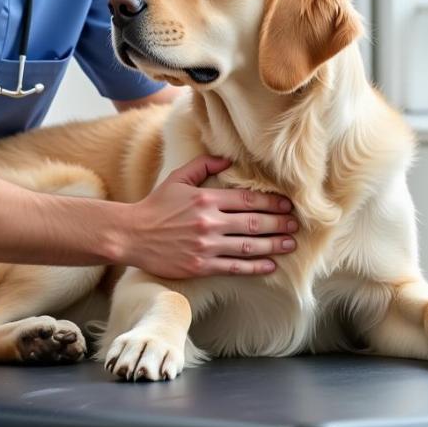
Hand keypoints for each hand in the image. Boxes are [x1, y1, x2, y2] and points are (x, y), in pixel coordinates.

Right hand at [124, 155, 296, 278]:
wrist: (131, 235)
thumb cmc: (155, 205)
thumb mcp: (177, 178)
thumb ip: (203, 165)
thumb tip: (228, 159)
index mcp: (205, 199)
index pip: (247, 201)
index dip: (271, 203)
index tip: (287, 205)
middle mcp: (209, 222)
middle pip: (253, 223)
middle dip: (279, 223)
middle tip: (296, 225)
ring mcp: (206, 246)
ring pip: (249, 246)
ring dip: (273, 245)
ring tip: (290, 244)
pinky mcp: (201, 266)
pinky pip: (235, 267)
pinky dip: (256, 266)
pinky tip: (270, 265)